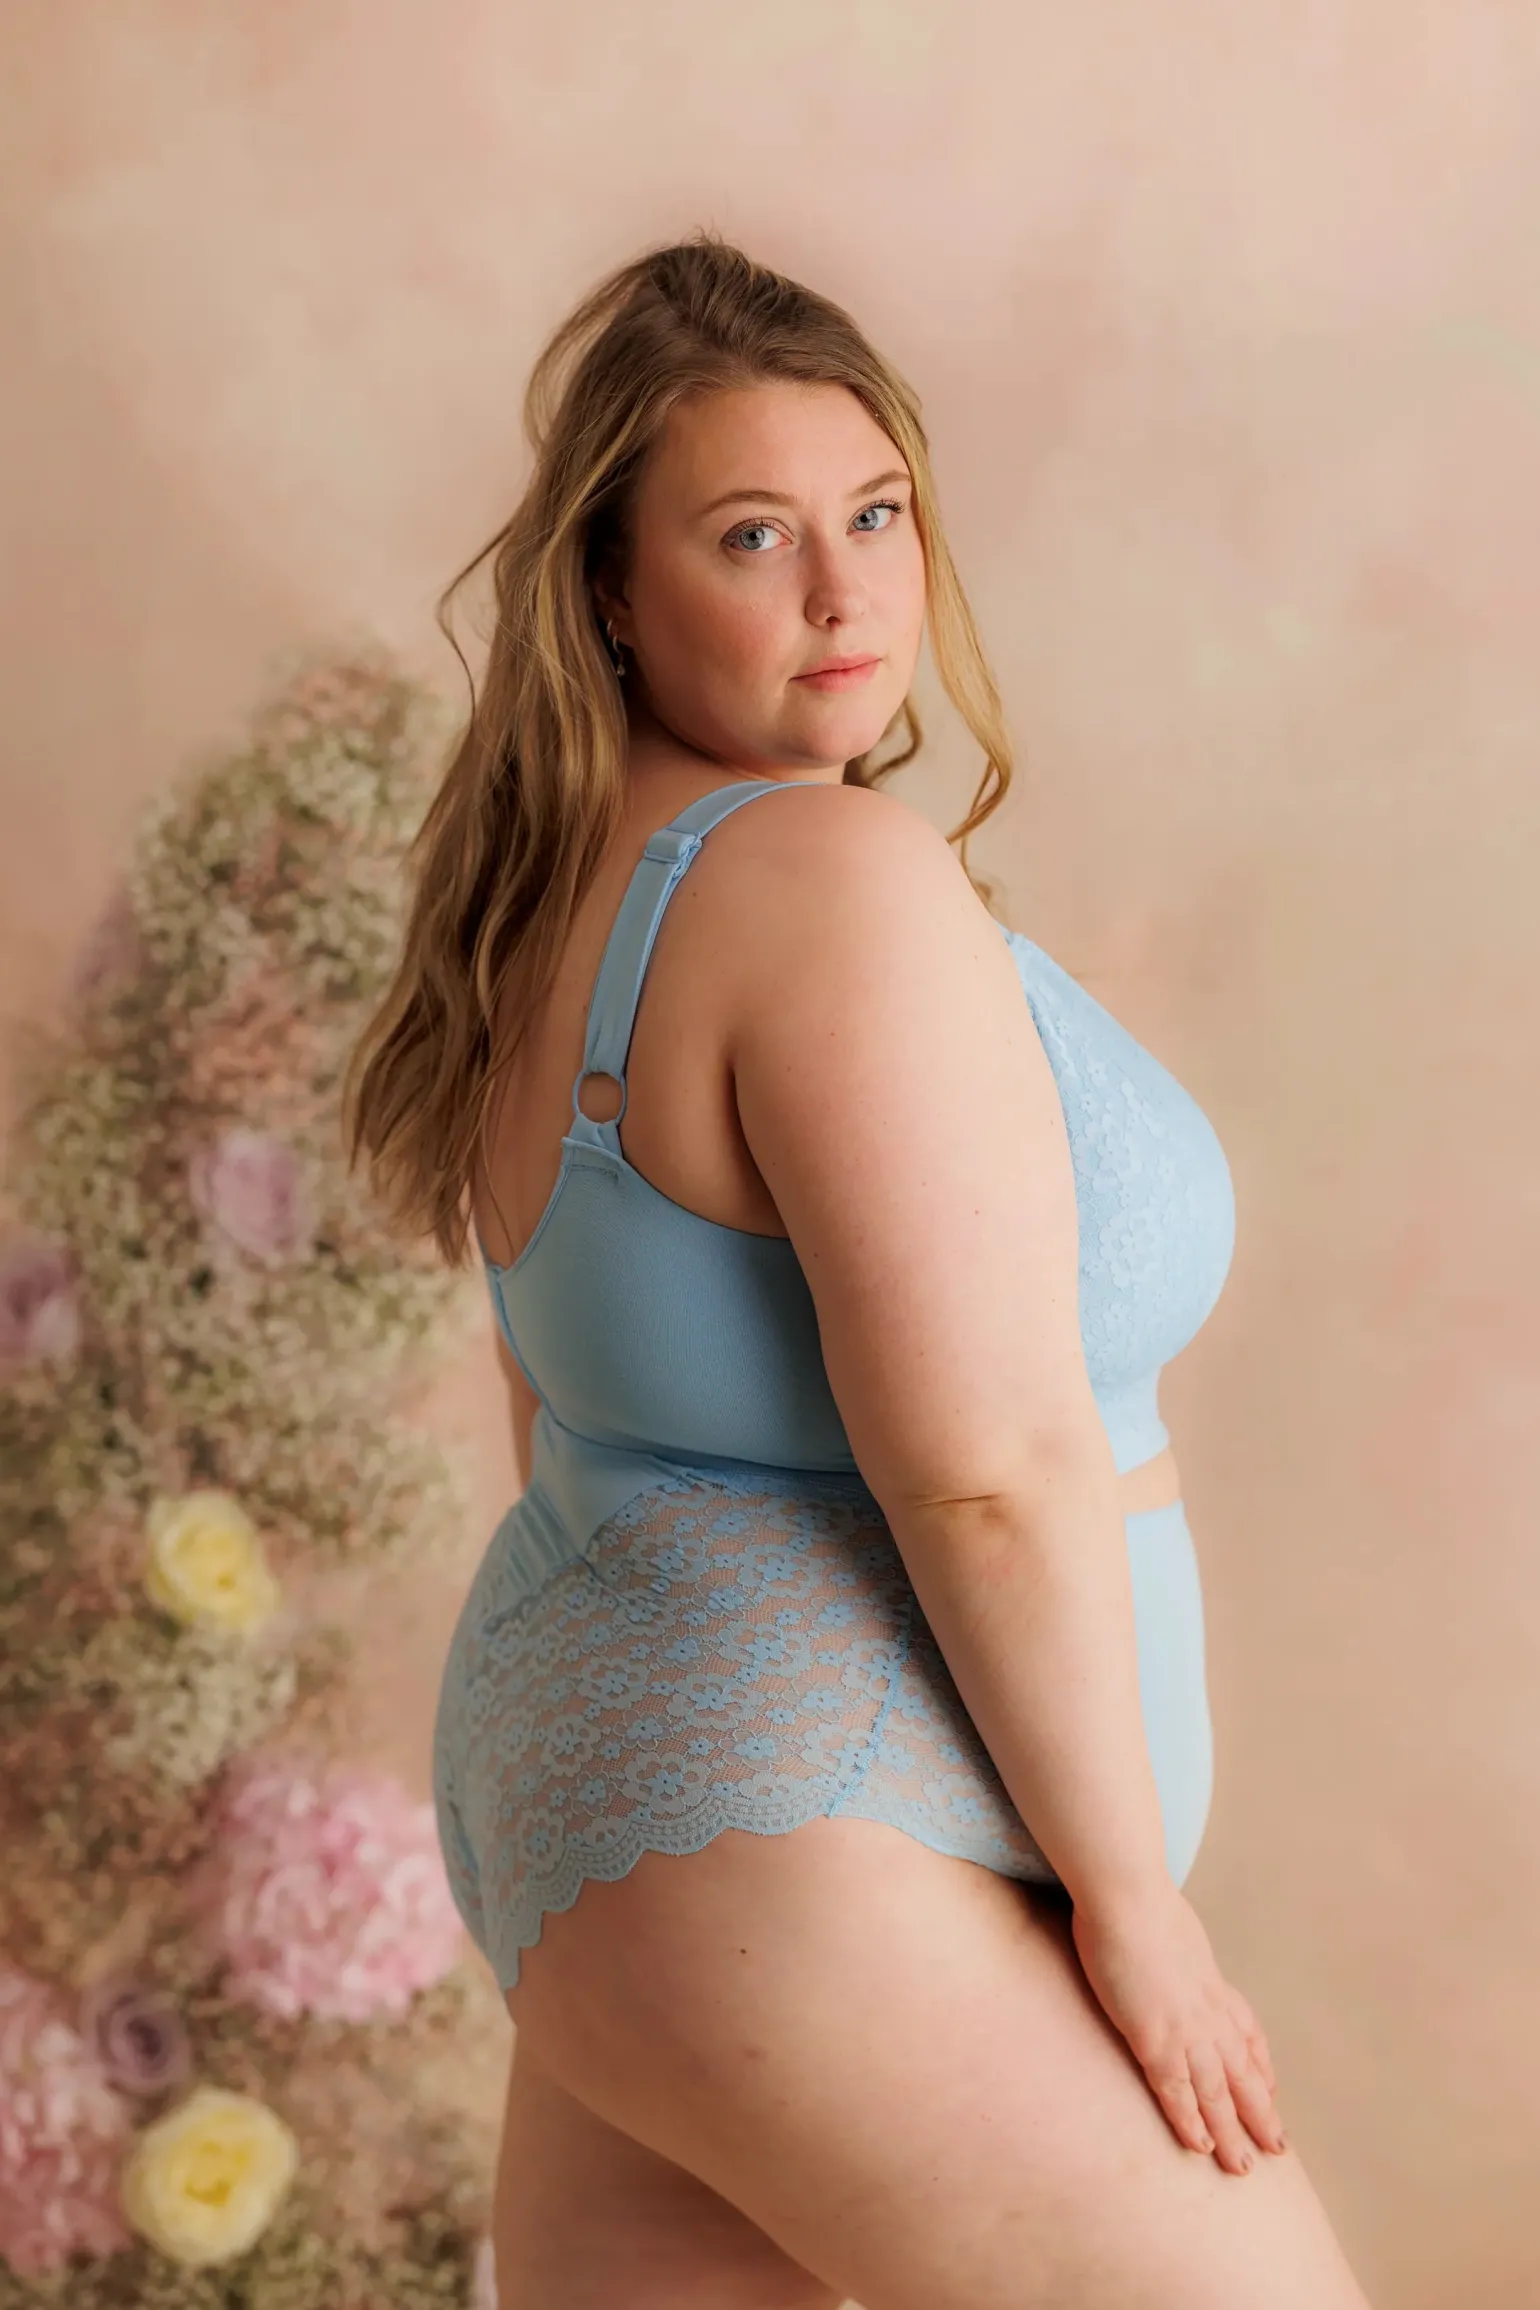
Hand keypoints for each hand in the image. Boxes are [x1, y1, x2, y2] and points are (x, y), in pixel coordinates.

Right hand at [1070, 1880, 1286, 2174]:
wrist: (1126, 1894)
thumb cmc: (1138, 1899)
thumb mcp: (1170, 1924)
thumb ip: (1174, 1947)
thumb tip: (1166, 1942)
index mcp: (1211, 1982)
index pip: (1246, 2031)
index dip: (1260, 2063)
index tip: (1271, 2086)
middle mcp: (1208, 2011)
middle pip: (1243, 2072)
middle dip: (1260, 2112)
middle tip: (1277, 2148)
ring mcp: (1186, 2029)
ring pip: (1218, 2093)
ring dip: (1233, 2132)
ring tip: (1244, 2168)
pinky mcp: (1155, 2039)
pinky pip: (1177, 2092)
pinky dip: (1191, 2122)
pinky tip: (1200, 2146)